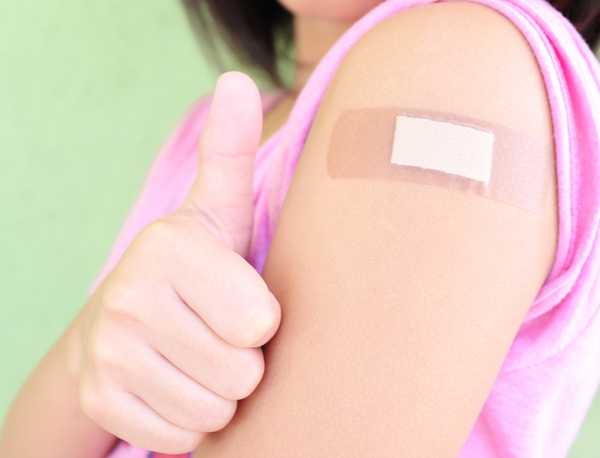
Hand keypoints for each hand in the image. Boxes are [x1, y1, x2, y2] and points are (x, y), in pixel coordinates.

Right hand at [77, 72, 280, 453]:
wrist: (123, 320)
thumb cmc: (195, 267)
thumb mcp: (217, 210)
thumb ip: (230, 153)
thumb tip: (237, 81)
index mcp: (169, 249)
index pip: (261, 322)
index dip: (261, 320)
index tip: (238, 302)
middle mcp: (129, 299)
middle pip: (242, 373)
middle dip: (240, 361)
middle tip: (217, 333)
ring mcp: (110, 356)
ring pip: (215, 412)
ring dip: (219, 392)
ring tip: (198, 355)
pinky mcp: (103, 401)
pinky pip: (182, 435)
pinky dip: (189, 417)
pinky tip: (174, 381)